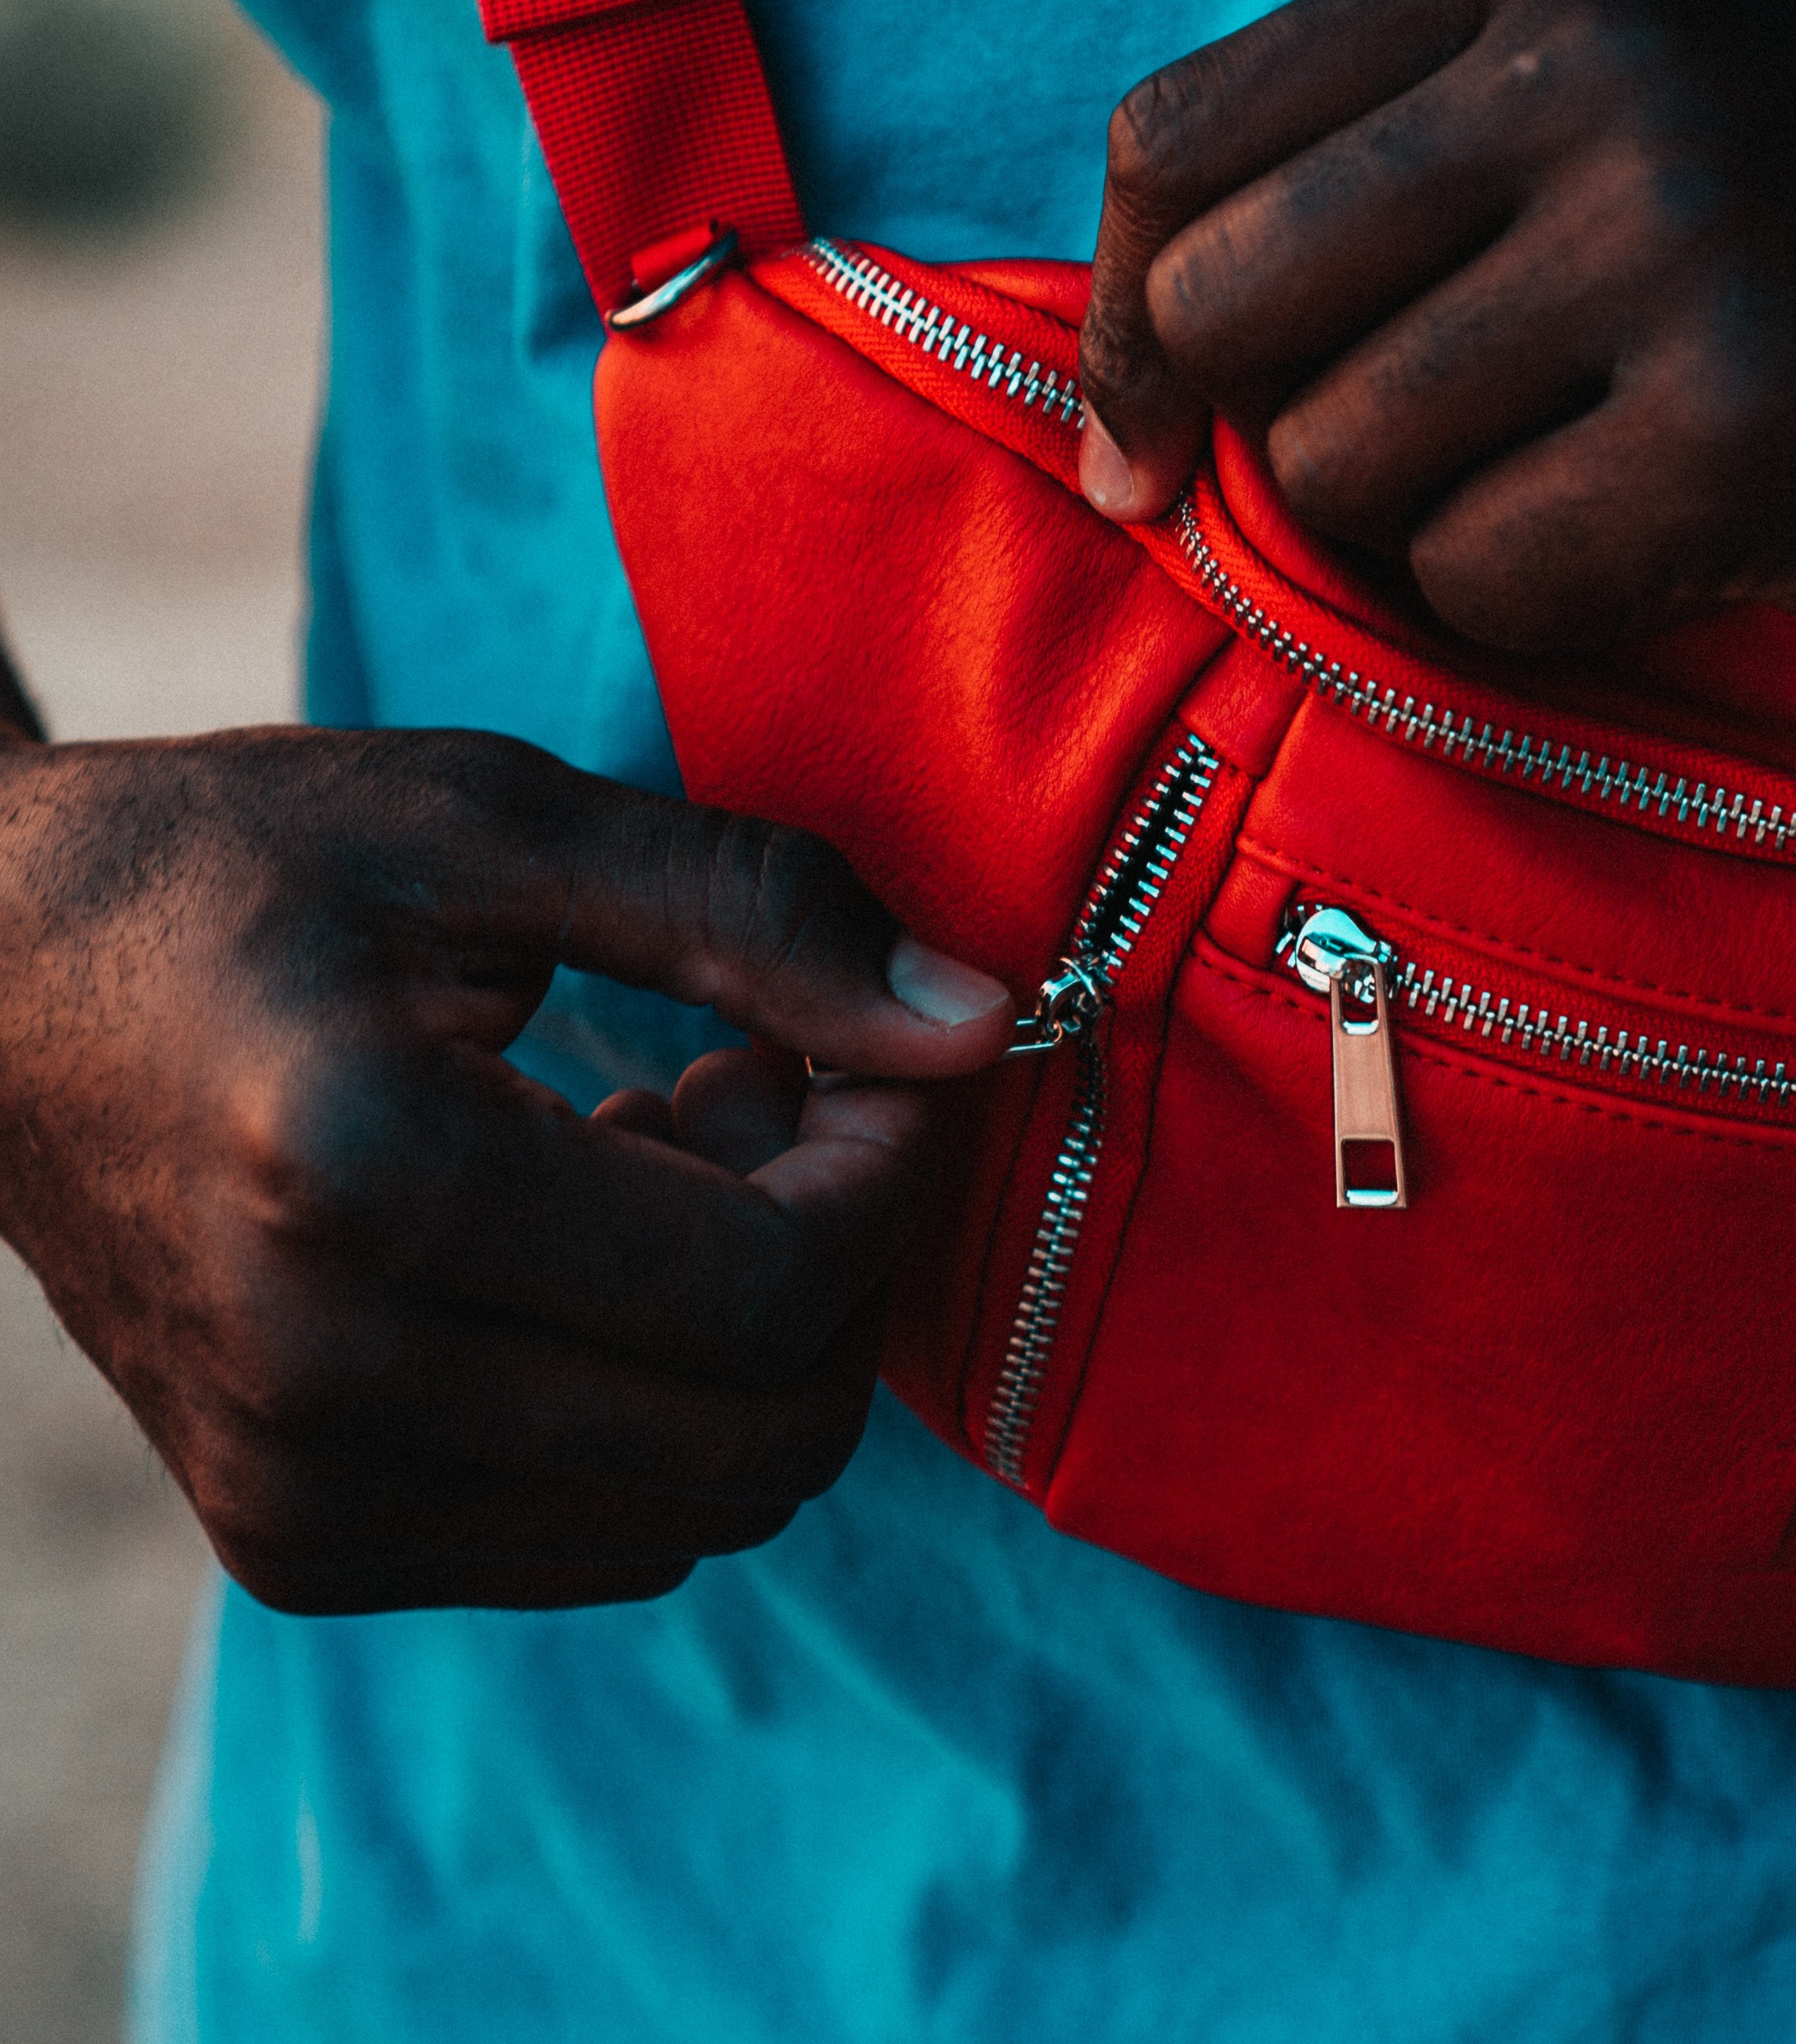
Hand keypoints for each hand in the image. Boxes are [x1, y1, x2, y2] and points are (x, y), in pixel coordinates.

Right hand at [0, 725, 1012, 1612]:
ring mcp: (307, 1499)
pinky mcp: (306, 1546)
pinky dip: (663, 1404)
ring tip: (658, 1154)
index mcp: (366, 1182)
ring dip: (754, 1339)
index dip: (890, 1170)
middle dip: (839, 1263)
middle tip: (767, 1092)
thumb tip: (981, 1024)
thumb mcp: (500, 821)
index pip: (770, 1286)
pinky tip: (589, 1244)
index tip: (880, 1057)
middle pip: (766, 1435)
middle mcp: (326, 1388)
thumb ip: (756, 913)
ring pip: (706, 1506)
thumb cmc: (242, 870)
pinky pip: (612, 1533)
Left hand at [1078, 0, 1795, 672]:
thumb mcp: (1573, 164)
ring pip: (1337, 461)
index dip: (1118, 328)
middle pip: (1221, 302)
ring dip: (1424, 530)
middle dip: (1271, 441)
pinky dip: (1540, 606)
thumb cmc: (1787, 291)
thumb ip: (1354, 220)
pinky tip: (1666, 543)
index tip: (1138, 452)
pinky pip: (1477, 579)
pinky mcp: (1759, 407)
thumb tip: (1127, 410)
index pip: (1173, 141)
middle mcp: (1607, 50)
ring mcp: (1691, 217)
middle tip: (1407, 475)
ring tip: (1583, 480)